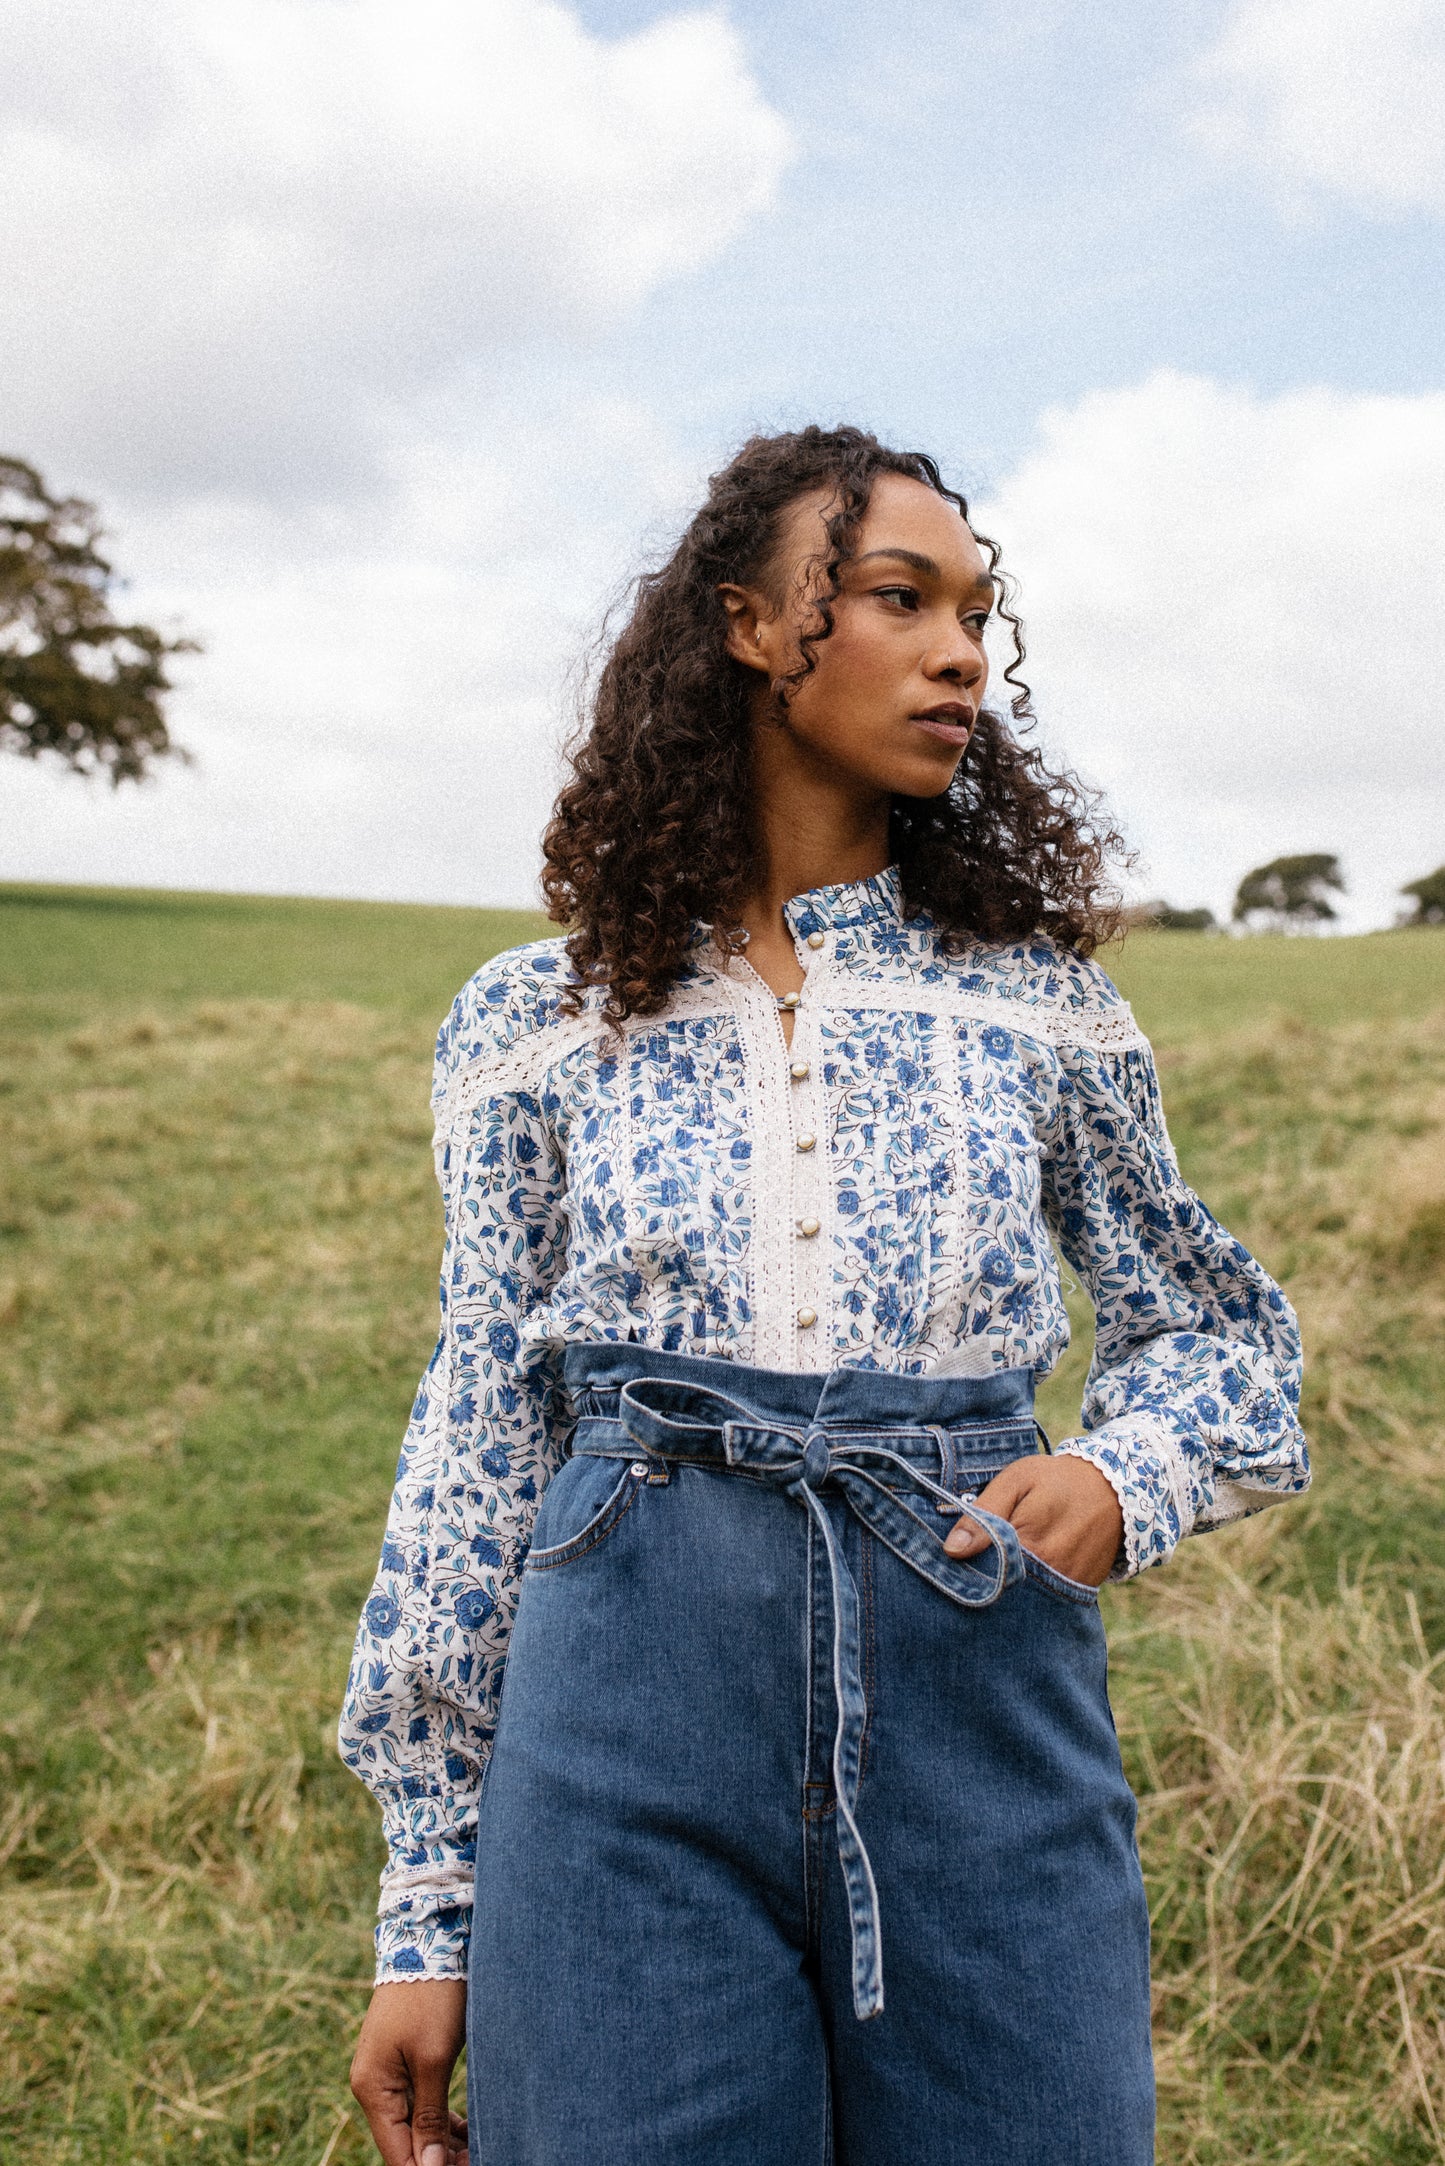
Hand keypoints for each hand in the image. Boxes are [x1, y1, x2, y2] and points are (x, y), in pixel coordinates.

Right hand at [350, 1978, 467, 2165]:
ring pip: (413, 2125)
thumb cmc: (431, 1998)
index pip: (397, 2153)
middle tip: (478, 2158)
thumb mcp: (434, 2059)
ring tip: (475, 2150)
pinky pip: (417, 2103)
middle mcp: (372, 2086)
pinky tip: (463, 2131)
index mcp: (372, 2089)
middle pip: (403, 2142)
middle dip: (439, 2158)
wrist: (428, 1941)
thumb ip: (430, 2116)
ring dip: (441, 2143)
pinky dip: (439, 2119)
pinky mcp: (401, 2061)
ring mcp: (386, 2073)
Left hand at [943, 1455, 1122, 1587]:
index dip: (962, 1568)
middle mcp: (1048, 1574)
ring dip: (1005, 1590)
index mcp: (1027, 1543)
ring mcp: (1065, 1588)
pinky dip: (1029, 1591)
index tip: (952, 1560)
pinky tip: (1021, 1574)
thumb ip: (984, 1514)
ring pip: (1021, 1600)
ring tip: (998, 1566)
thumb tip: (952, 1550)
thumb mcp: (1017, 1481)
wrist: (1115, 1490)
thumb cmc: (1058, 1480)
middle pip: (998, 1592)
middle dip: (981, 1582)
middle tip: (971, 1563)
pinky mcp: (1079, 1594)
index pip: (979, 1572)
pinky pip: (1045, 1602)